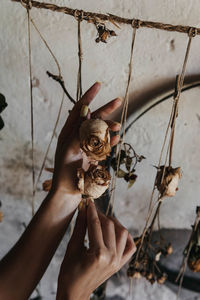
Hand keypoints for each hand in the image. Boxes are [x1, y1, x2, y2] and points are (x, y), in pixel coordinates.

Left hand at [50, 82, 121, 200]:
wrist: (69, 192)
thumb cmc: (64, 171)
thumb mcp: (69, 149)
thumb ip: (78, 131)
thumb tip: (85, 112)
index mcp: (69, 132)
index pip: (79, 109)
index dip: (88, 96)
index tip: (98, 85)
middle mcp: (78, 136)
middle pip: (93, 118)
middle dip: (106, 109)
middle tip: (118, 100)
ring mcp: (87, 145)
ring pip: (101, 131)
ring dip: (110, 127)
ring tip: (119, 126)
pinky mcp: (94, 155)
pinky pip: (104, 144)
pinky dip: (111, 141)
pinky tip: (117, 138)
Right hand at [56, 201, 135, 299]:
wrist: (75, 294)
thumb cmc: (69, 274)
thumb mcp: (72, 249)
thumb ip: (79, 227)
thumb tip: (82, 209)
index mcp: (98, 254)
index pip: (96, 225)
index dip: (91, 211)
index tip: (89, 201)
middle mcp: (112, 257)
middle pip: (110, 226)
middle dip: (100, 215)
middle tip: (92, 210)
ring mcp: (118, 261)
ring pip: (122, 233)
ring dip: (113, 223)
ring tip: (102, 220)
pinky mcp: (120, 264)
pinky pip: (130, 246)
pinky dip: (126, 236)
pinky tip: (117, 231)